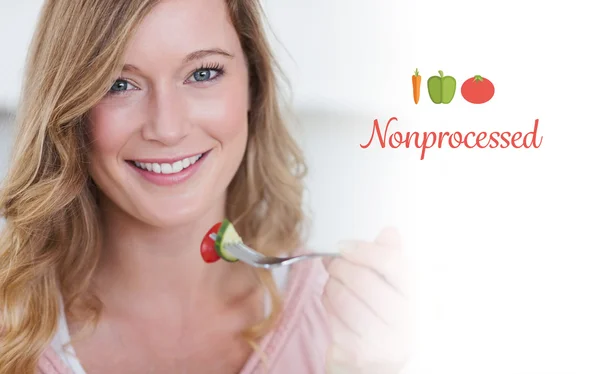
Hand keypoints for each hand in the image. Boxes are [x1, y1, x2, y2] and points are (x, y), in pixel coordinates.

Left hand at [322, 227, 412, 373]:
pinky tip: (333, 304)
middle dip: (341, 266)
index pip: (394, 265)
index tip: (344, 245)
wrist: (377, 368)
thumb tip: (390, 232)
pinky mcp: (358, 353)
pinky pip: (333, 316)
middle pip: (363, 280)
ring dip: (331, 285)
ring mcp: (383, 342)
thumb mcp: (394, 289)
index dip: (365, 250)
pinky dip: (327, 304)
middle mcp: (408, 324)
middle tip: (333, 263)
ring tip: (334, 283)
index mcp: (422, 301)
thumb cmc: (386, 323)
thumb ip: (392, 259)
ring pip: (343, 297)